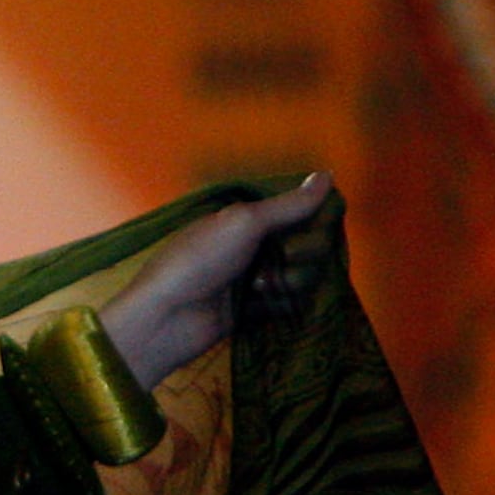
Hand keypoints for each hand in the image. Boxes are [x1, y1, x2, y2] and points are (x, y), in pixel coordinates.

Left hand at [96, 173, 333, 388]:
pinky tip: (261, 306)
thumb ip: (287, 204)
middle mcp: (252, 245)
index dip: (313, 221)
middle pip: (305, 245)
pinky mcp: (254, 311)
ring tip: (262, 288)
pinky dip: (280, 305)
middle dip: (304, 254)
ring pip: (301, 276)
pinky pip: (288, 304)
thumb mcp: (243, 222)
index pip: (298, 213)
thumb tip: (327, 175)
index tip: (315, 228)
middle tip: (285, 261)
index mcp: (245, 219)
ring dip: (291, 282)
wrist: (167, 318)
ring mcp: (253, 279)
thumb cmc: (199, 260)